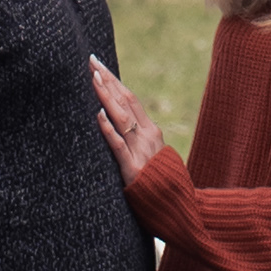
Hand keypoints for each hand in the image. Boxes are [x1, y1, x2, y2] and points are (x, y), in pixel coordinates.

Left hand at [88, 59, 162, 184]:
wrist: (179, 210)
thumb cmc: (163, 185)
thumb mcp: (154, 157)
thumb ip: (140, 141)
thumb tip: (121, 126)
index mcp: (152, 131)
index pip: (131, 99)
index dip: (115, 81)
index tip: (99, 65)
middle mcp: (148, 136)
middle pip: (126, 101)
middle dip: (108, 80)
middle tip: (92, 61)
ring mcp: (141, 152)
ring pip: (122, 117)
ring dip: (106, 96)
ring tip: (94, 78)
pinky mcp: (133, 170)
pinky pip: (118, 146)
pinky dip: (108, 128)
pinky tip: (98, 115)